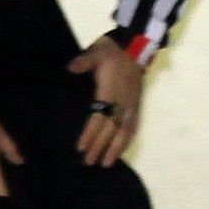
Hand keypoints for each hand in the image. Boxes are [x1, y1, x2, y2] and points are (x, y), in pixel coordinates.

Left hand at [68, 36, 144, 166]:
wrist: (135, 45)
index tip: (81, 148)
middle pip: (111, 129)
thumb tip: (70, 68)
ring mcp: (132, 105)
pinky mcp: (138, 104)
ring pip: (124, 131)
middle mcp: (122, 102)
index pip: (99, 117)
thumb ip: (83, 62)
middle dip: (100, 147)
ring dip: (116, 149)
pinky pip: (134, 126)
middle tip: (89, 162)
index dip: (90, 134)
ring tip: (106, 164)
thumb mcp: (95, 52)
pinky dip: (128, 140)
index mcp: (110, 91)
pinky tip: (122, 151)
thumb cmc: (111, 50)